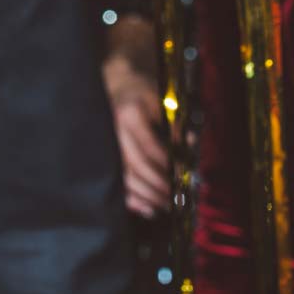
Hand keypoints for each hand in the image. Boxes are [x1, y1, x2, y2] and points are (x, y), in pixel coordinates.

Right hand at [103, 16, 171, 216]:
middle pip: (138, 167)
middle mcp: (115, 132)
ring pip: (126, 178)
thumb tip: (191, 148)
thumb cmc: (142, 92)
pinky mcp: (102, 157)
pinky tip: (147, 209)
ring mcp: (106, 146)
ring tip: (166, 206)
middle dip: (159, 186)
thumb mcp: (161, 101)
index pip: (151, 147)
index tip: (182, 177)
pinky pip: (116, 183)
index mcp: (130, 115)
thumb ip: (175, 125)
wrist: (115, 84)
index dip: (168, 165)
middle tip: (176, 198)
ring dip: (147, 196)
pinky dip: (131, 199)